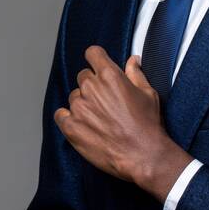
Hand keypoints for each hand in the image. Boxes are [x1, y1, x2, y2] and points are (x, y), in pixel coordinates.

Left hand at [54, 45, 192, 200]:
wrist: (143, 155)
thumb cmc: (148, 126)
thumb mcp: (148, 94)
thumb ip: (136, 74)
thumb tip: (132, 61)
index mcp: (110, 75)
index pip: (93, 54)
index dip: (96, 59)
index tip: (97, 66)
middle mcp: (91, 88)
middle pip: (83, 77)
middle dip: (92, 86)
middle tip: (105, 103)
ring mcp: (79, 107)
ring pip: (74, 97)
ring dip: (83, 104)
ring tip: (99, 120)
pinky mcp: (70, 126)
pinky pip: (60, 115)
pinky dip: (68, 118)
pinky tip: (83, 126)